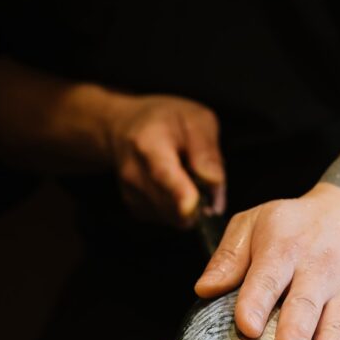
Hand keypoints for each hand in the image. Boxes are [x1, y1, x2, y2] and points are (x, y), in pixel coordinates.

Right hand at [105, 92, 225, 225]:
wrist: (125, 128)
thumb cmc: (165, 120)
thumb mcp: (196, 119)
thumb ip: (207, 150)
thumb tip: (214, 183)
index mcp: (148, 144)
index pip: (163, 174)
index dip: (179, 193)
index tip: (192, 206)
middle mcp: (133, 173)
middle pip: (171, 204)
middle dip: (201, 200)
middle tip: (205, 174)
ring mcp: (131, 195)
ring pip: (175, 217)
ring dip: (193, 205)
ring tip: (188, 175)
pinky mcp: (136, 210)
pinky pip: (170, 220)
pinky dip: (182, 209)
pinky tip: (177, 187)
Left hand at [194, 183, 339, 339]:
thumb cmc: (295, 226)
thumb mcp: (256, 223)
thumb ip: (230, 256)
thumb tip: (204, 290)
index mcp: (285, 248)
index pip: (269, 276)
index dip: (257, 301)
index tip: (246, 326)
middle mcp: (319, 269)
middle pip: (307, 305)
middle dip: (298, 334)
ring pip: (339, 326)